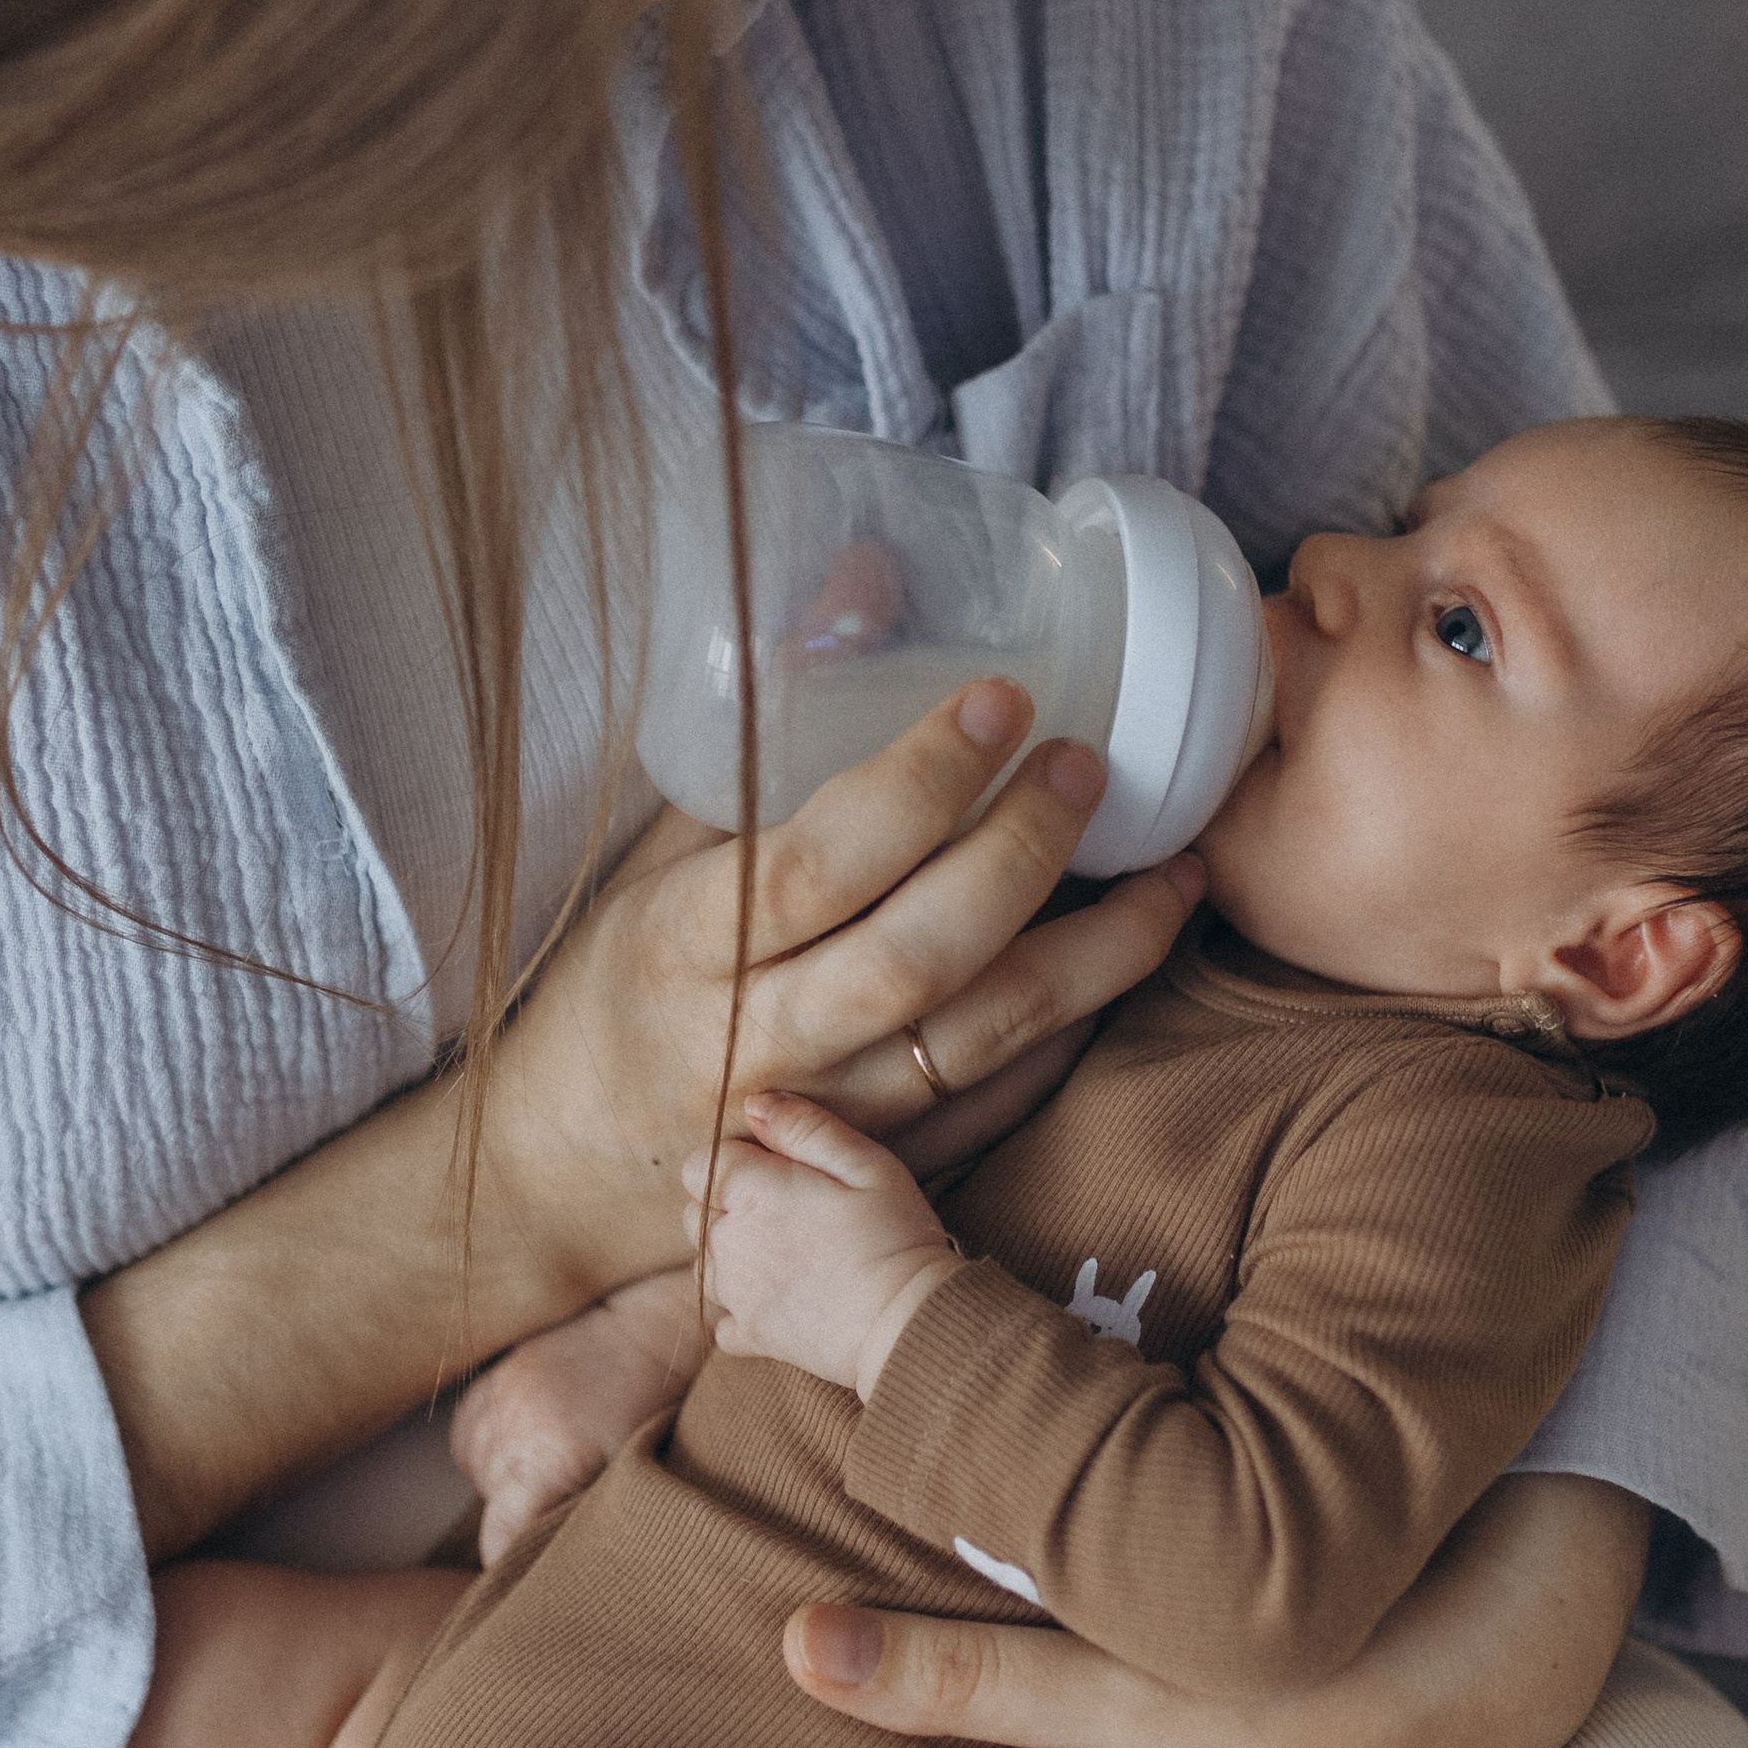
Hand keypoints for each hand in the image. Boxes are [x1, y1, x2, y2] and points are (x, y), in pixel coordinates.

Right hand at [449, 1272, 704, 1565]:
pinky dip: (494, 1450)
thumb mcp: (624, 1475)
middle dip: (521, 1518)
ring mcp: (492, 1400)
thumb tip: (551, 1564)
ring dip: (506, 1482)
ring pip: (478, 1475)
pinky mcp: (484, 1382)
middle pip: (489, 1509)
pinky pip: (470, 1439)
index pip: (499, 1538)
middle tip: (565, 1503)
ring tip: (553, 1464)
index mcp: (544, 1459)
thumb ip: (577, 1517)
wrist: (646, 1332)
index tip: (527, 1572)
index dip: (511, 1561)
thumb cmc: (651, 1411)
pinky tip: (530, 1442)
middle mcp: (508, 1429)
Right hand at [488, 681, 1205, 1307]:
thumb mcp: (659, 852)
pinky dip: (1072, 1036)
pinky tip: (1127, 964)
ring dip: (1094, 955)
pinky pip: (996, 1106)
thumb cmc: (621, 985)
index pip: (820, 862)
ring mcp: (828, 1118)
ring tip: (1173, 875)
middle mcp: (761, 1040)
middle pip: (917, 957)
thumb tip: (868, 578)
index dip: (919, 783)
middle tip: (1089, 769)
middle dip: (1020, 855)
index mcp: (686, 946)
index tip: (1000, 702)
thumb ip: (765, 730)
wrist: (574, 1168)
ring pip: (981, 1040)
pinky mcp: (875, 1166)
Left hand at [686, 1095, 953, 1397]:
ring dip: (729, 1256)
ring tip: (785, 1255)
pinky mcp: (751, 1337)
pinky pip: (722, 1320)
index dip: (733, 1162)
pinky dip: (740, 1310)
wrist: (911, 1323)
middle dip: (727, 1206)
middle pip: (696, 1214)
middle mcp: (730, 1244)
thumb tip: (754, 1104)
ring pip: (704, 1265)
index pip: (700, 1165)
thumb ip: (805, 1128)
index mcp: (752, 1194)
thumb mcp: (866, 1163)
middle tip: (789, 1212)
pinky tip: (777, 1301)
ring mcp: (736, 1295)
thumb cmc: (896, 1235)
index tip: (777, 1171)